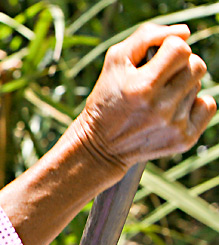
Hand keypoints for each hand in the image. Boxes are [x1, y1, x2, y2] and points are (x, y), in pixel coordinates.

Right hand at [70, 23, 215, 181]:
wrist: (101, 146)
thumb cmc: (108, 97)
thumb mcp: (115, 61)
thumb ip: (146, 37)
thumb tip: (184, 32)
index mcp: (142, 87)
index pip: (180, 49)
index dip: (170, 48)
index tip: (156, 59)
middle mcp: (160, 107)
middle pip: (196, 66)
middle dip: (179, 66)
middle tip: (159, 78)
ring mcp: (174, 125)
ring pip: (198, 85)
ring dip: (182, 87)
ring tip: (159, 98)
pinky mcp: (184, 139)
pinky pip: (208, 106)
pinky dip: (194, 105)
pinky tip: (173, 111)